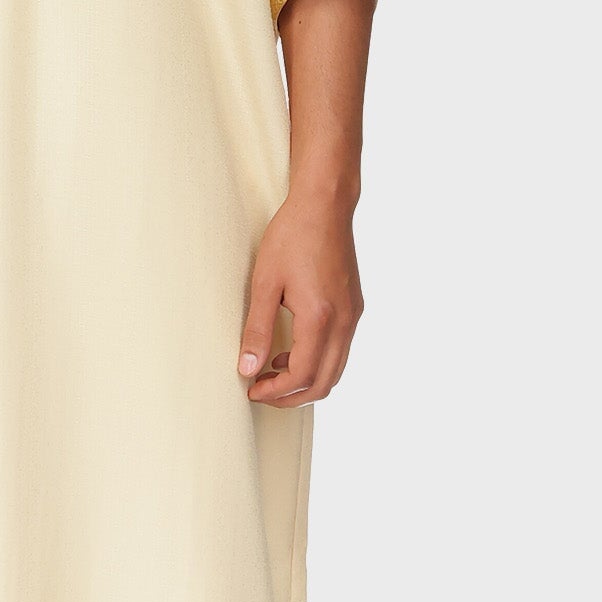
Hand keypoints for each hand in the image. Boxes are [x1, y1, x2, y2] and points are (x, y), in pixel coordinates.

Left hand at [238, 193, 361, 405]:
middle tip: (262, 392)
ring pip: (335, 369)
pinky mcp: (354, 308)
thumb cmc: (292, 237)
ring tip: (272, 373)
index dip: (276, 391)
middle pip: (324, 382)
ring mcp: (353, 315)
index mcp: (321, 317)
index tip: (252, 390)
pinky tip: (290, 350)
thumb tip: (246, 368)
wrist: (324, 205)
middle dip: (292, 396)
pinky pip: (340, 350)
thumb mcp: (265, 282)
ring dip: (306, 380)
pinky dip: (317, 362)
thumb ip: (257, 329)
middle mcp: (344, 321)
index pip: (303, 375)